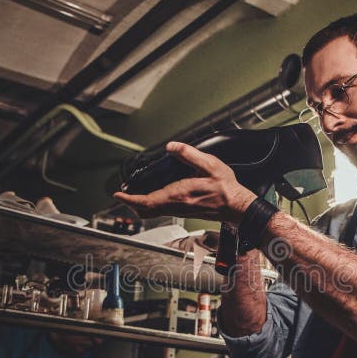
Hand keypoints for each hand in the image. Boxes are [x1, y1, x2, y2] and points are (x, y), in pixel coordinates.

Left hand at [113, 141, 256, 223]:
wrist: (237, 207)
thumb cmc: (226, 189)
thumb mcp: (209, 165)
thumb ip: (189, 154)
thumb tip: (172, 147)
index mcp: (179, 193)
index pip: (148, 200)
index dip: (130, 198)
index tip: (119, 194)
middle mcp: (177, 205)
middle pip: (146, 209)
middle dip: (132, 202)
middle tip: (122, 194)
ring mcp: (180, 210)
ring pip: (153, 211)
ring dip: (141, 204)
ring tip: (133, 196)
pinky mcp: (185, 211)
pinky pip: (162, 211)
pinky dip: (152, 205)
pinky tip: (153, 198)